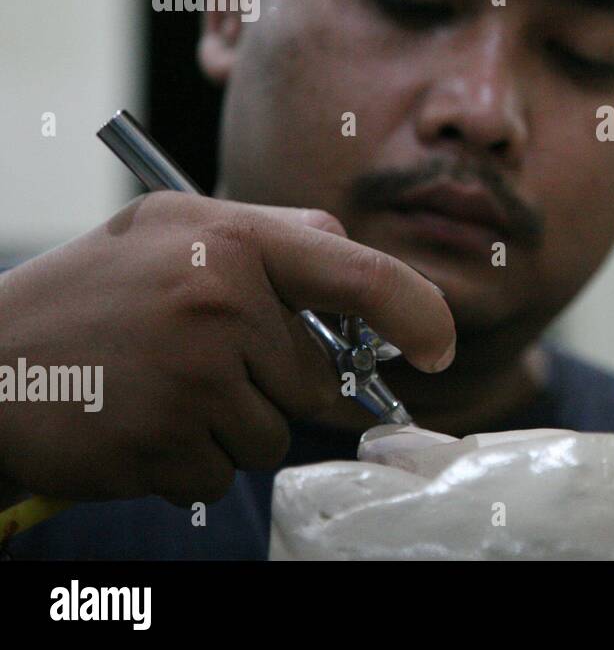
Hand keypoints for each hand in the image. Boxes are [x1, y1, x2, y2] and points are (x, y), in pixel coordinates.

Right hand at [0, 192, 454, 505]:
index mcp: (235, 244)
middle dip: (283, 383)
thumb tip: (354, 262)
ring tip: (166, 387)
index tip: (440, 348)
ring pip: (275, 433)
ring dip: (234, 424)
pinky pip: (224, 472)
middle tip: (213, 361)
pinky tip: (144, 421)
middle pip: (321, 379)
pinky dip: (193, 459)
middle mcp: (223, 307)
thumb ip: (273, 235)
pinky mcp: (165, 444)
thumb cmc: (91, 290)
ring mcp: (194, 380)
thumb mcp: (175, 225)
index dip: (420, 313)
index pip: (365, 277)